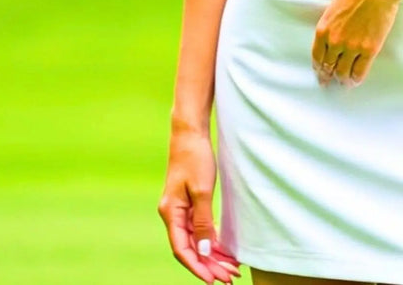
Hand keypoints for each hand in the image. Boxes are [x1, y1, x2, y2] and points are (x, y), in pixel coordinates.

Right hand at [158, 127, 241, 282]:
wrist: (190, 132)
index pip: (182, 250)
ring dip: (212, 255)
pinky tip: (224, 248)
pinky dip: (211, 239)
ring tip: (230, 268)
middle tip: (230, 278)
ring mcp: (180, 208)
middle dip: (209, 265)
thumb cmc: (195, 157)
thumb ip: (203, 221)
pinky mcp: (189, 202)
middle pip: (190, 247)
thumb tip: (205, 250)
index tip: (213, 281)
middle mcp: (173, 214)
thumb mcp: (202, 190)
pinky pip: (199, 227)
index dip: (198, 267)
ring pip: (196, 239)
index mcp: (171, 212)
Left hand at [311, 0, 402, 87]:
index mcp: (323, 30)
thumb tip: (332, 42)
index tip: (320, 74)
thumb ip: (331, 27)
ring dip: (343, 80)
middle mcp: (334, 42)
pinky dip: (356, 78)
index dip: (319, 68)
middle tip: (330, 82)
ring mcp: (352, 48)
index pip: (317, 57)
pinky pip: (360, 72)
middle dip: (329, 76)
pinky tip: (356, 79)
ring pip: (343, 73)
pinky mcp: (369, 50)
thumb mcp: (334, 9)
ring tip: (345, 82)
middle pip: (329, 67)